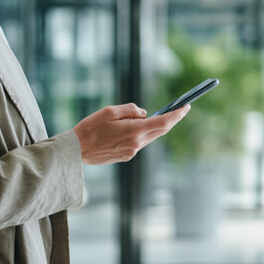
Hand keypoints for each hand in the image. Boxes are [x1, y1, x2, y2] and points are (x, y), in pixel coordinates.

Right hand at [72, 103, 190, 165]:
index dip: (177, 114)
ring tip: (154, 116)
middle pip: (160, 131)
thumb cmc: (90, 128)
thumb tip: (144, 114)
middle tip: (180, 108)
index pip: (164, 122)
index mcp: (134, 131)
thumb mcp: (109, 111)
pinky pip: (139, 142)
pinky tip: (134, 127)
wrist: (76, 151)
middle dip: (171, 119)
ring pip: (149, 137)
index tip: (187, 107)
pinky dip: (141, 133)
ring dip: (154, 126)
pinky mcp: (126, 156)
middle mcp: (136, 144)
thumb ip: (130, 110)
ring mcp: (132, 152)